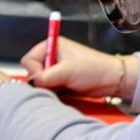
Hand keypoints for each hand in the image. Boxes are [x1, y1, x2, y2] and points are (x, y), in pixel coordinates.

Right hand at [21, 37, 138, 100]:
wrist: (111, 80)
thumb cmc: (93, 69)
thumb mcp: (67, 71)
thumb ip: (46, 76)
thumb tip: (31, 82)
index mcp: (52, 46)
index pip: (29, 60)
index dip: (34, 71)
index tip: (44, 78)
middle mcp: (52, 56)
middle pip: (32, 72)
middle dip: (42, 81)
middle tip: (56, 83)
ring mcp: (55, 70)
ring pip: (39, 83)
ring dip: (48, 88)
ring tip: (62, 87)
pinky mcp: (59, 81)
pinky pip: (47, 89)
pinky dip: (52, 93)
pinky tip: (63, 92)